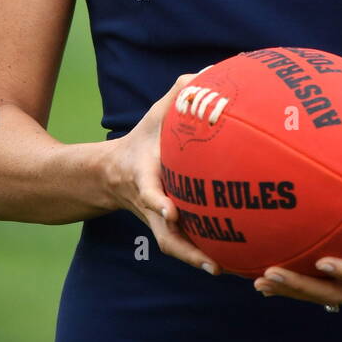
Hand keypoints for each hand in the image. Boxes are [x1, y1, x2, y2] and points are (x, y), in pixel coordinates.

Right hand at [105, 72, 221, 276]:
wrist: (110, 174)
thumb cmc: (143, 139)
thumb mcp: (154, 114)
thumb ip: (179, 94)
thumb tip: (207, 71)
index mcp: (142, 177)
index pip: (147, 192)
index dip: (156, 202)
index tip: (170, 211)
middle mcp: (149, 204)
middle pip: (163, 234)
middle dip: (183, 249)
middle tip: (210, 263)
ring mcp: (155, 220)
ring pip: (172, 247)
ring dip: (194, 260)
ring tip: (223, 270)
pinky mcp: (165, 228)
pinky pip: (182, 245)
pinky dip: (200, 255)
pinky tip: (231, 261)